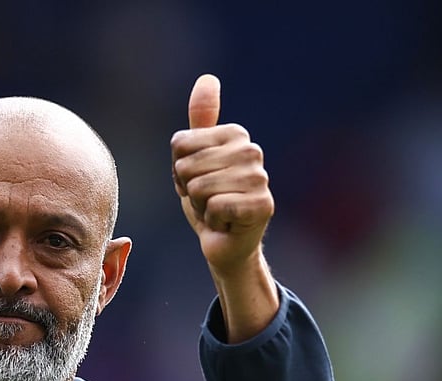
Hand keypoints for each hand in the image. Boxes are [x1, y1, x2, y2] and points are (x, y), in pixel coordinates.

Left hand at [171, 75, 273, 273]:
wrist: (227, 241)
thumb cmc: (209, 198)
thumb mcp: (195, 157)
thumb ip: (201, 120)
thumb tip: (207, 78)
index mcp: (235, 134)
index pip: (179, 145)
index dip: (179, 169)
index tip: (198, 179)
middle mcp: (252, 151)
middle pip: (186, 166)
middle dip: (189, 189)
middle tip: (207, 198)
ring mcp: (260, 178)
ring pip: (199, 188)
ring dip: (200, 206)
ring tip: (216, 210)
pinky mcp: (262, 205)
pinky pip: (215, 207)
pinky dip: (213, 221)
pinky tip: (226, 222)